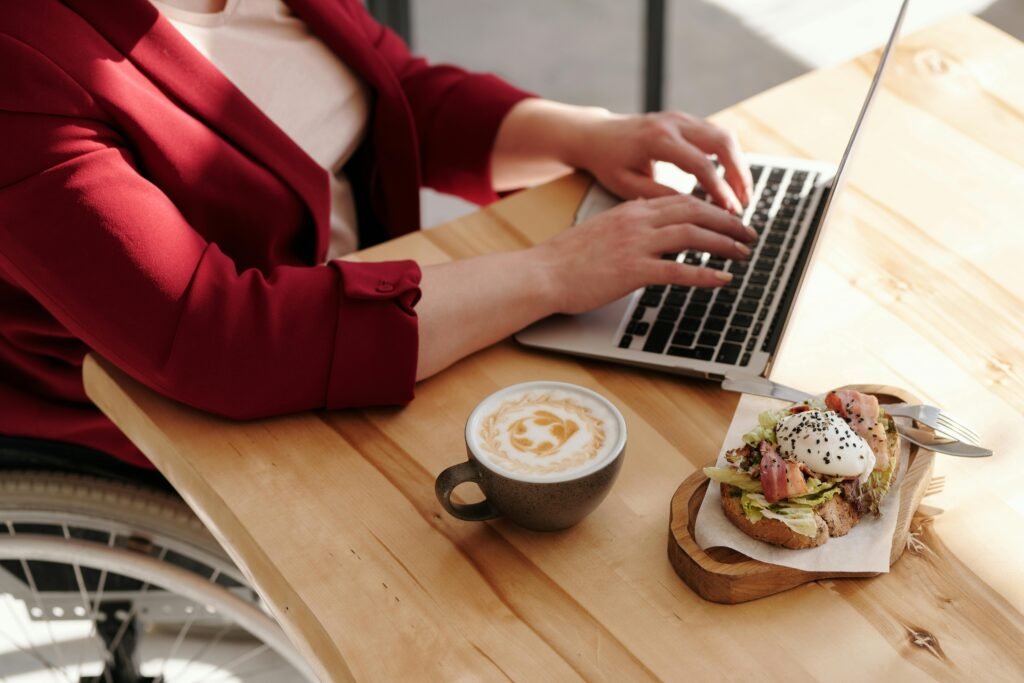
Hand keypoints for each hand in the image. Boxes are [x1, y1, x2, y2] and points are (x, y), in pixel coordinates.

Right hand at [535, 194, 755, 314]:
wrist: (543, 273)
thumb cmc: (568, 258)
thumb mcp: (602, 230)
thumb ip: (628, 224)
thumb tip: (649, 225)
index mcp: (631, 209)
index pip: (682, 200)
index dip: (712, 207)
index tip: (729, 217)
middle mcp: (638, 221)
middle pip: (695, 211)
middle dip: (728, 221)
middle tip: (749, 233)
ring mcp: (637, 245)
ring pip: (693, 235)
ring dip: (724, 243)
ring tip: (743, 253)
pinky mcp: (633, 271)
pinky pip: (679, 270)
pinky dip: (706, 274)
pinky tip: (722, 279)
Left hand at [568, 110, 752, 212]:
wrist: (596, 135)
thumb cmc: (608, 162)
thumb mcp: (626, 185)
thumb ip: (659, 195)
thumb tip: (693, 210)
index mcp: (658, 139)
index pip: (700, 165)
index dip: (719, 190)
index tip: (731, 212)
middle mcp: (674, 123)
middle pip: (722, 143)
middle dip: (739, 175)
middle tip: (745, 203)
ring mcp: (681, 118)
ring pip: (724, 136)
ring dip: (739, 165)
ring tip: (743, 194)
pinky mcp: (685, 120)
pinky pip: (716, 135)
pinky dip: (729, 157)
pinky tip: (731, 180)